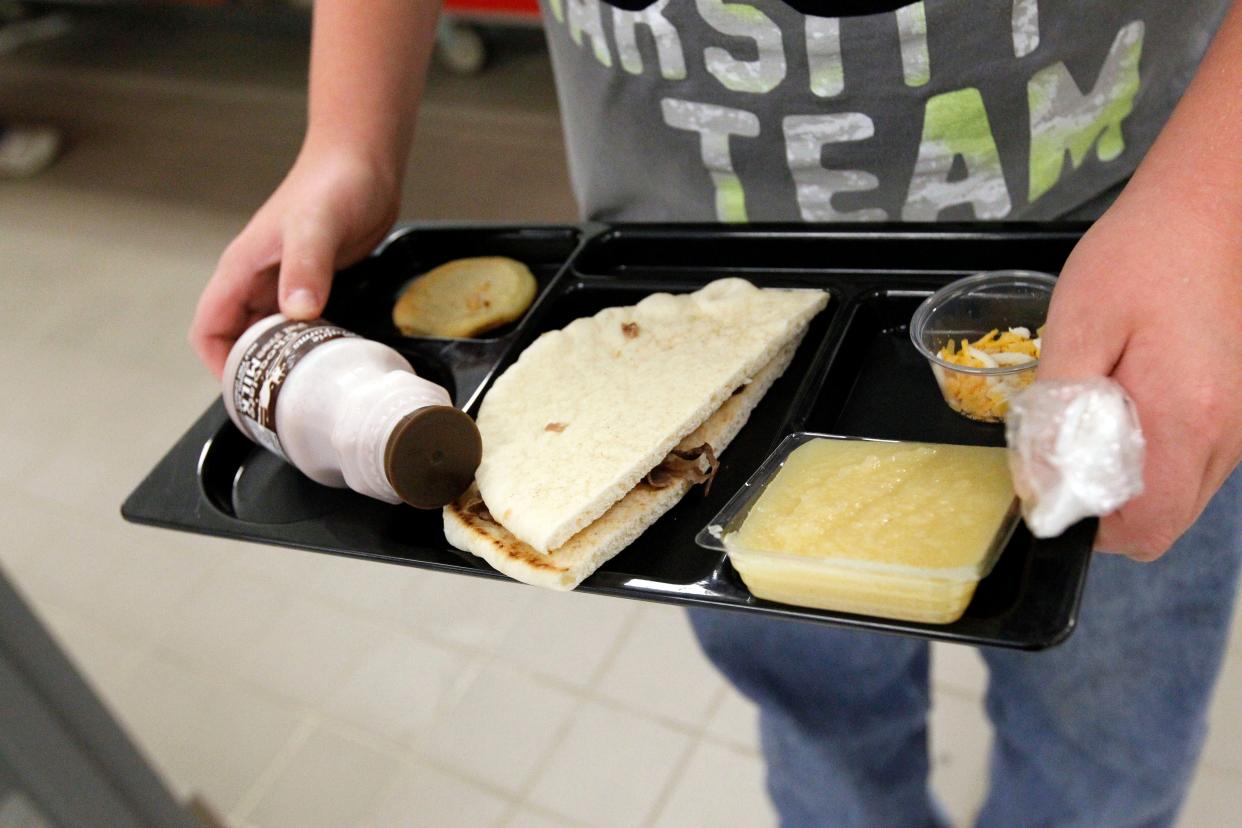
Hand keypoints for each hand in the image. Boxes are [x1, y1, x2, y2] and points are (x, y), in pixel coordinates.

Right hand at [189, 144, 399, 377]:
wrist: (362, 161)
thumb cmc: (334, 183)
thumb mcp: (318, 226)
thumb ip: (306, 266)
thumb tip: (297, 312)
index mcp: (241, 269)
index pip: (209, 328)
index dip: (219, 363)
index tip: (246, 390)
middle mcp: (257, 279)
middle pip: (238, 339)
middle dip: (253, 370)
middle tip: (286, 399)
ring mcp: (283, 282)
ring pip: (269, 334)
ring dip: (282, 359)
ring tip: (309, 385)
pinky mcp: (312, 283)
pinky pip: (298, 324)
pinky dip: (306, 343)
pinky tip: (329, 356)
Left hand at [1037, 192, 1241, 560]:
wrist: (1211, 208)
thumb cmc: (1137, 259)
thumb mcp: (1077, 326)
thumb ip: (1060, 411)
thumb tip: (1043, 483)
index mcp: (1184, 418)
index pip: (1142, 527)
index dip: (1087, 525)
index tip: (1049, 488)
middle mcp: (1224, 436)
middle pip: (1163, 523)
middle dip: (1106, 512)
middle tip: (1063, 456)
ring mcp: (1239, 426)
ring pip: (1181, 498)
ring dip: (1130, 485)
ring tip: (1093, 423)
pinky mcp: (1238, 411)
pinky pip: (1193, 465)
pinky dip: (1154, 460)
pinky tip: (1125, 408)